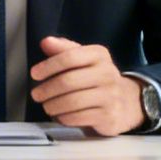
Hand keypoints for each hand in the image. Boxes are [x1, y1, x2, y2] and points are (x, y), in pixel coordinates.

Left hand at [29, 35, 143, 135]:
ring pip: (72, 101)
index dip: (48, 66)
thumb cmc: (97, 78)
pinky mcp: (108, 116)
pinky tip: (60, 115)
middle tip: (37, 94)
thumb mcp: (84, 59)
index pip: (70, 57)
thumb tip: (46, 42)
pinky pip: (78, 117)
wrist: (126, 102)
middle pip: (68, 81)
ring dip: (53, 105)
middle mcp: (107, 73)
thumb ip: (64, 50)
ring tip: (47, 106)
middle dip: (47, 89)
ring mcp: (110, 96)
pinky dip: (64, 117)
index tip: (35, 74)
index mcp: (99, 55)